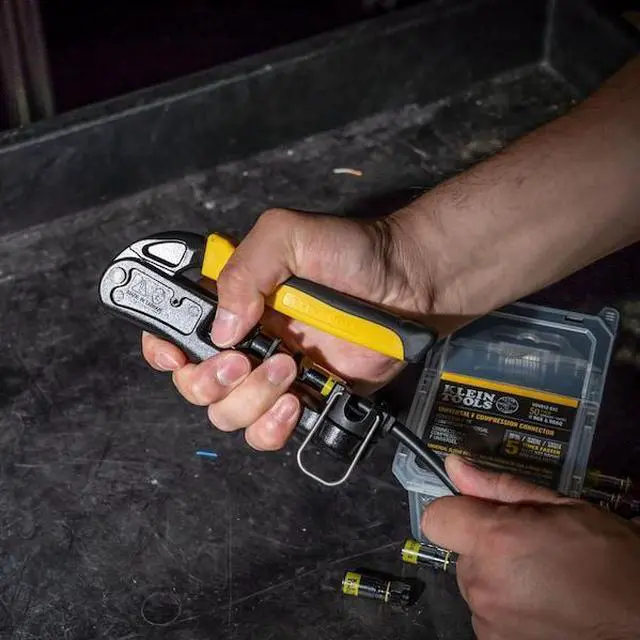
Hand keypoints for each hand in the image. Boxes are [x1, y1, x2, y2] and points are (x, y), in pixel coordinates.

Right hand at [142, 207, 442, 449]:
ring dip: (250, 399)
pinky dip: (273, 427)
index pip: (174, 331)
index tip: (177, 355)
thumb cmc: (351, 252)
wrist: (407, 285)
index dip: (164, 348)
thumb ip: (246, 268)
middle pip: (194, 383)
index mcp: (230, 301)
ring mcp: (270, 374)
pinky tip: (298, 402)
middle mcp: (243, 341)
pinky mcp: (301, 400)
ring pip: (227, 413)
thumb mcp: (289, 235)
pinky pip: (266, 433)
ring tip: (289, 368)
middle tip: (245, 359)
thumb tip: (223, 329)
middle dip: (211, 379)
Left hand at [422, 456, 639, 639]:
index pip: (437, 518)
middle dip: (488, 546)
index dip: (455, 511)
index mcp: (494, 541)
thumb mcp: (560, 507)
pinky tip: (544, 604)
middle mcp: (482, 583)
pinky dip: (507, 607)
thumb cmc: (610, 558)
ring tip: (544, 580)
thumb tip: (455, 465)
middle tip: (531, 548)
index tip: (479, 514)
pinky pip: (488, 613)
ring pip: (476, 583)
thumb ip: (498, 488)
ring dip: (498, 578)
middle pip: (461, 552)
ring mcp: (489, 620)